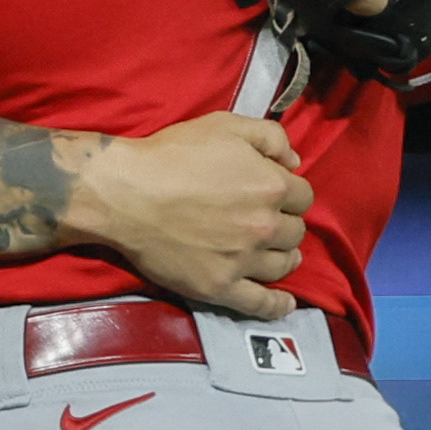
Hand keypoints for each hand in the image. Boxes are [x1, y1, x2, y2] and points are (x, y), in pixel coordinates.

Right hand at [64, 114, 311, 319]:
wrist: (127, 194)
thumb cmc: (172, 154)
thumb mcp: (225, 124)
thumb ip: (270, 137)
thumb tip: (295, 162)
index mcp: (271, 186)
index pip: (303, 196)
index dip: (289, 194)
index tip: (273, 195)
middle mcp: (265, 225)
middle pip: (295, 232)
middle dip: (284, 224)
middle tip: (265, 221)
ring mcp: (244, 260)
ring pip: (283, 264)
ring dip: (283, 257)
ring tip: (272, 254)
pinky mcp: (221, 286)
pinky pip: (261, 303)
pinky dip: (277, 305)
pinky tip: (286, 302)